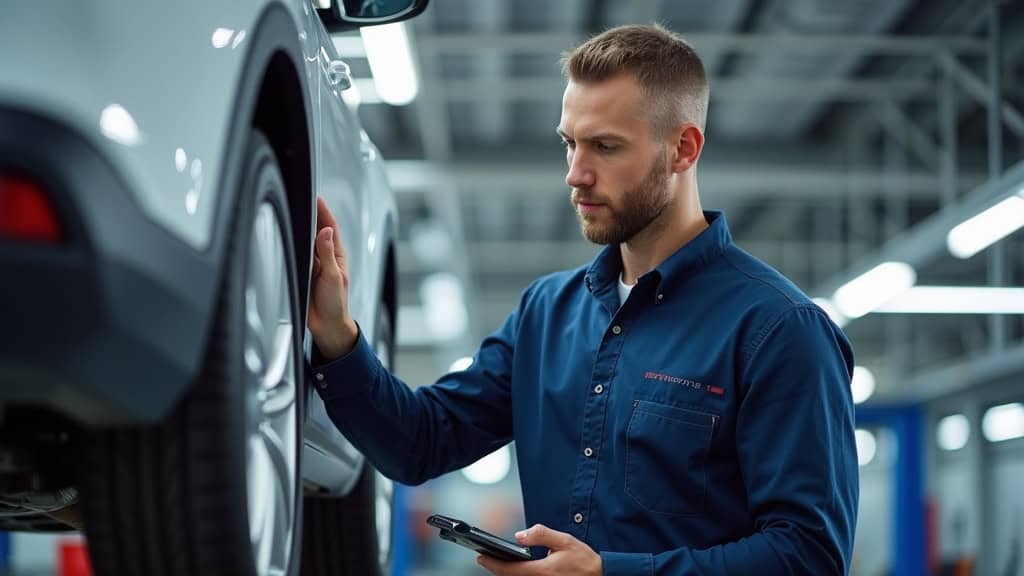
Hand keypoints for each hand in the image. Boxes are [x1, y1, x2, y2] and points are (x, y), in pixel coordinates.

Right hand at [307, 197, 357, 359]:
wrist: (326, 326)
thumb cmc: (336, 304)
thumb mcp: (333, 277)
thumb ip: (327, 254)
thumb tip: (324, 231)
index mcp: (337, 256)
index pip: (330, 227)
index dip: (324, 211)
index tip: (317, 197)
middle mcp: (325, 257)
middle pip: (317, 231)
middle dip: (312, 214)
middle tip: (303, 198)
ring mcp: (314, 265)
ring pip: (306, 241)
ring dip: (302, 228)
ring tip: (295, 212)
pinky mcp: (303, 273)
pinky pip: (297, 255)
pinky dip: (294, 245)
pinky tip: (288, 237)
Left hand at [477, 524, 600, 575]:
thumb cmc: (584, 561)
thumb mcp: (564, 541)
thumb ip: (541, 535)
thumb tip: (520, 535)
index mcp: (541, 571)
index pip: (510, 568)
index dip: (492, 563)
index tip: (481, 558)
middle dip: (495, 569)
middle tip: (484, 560)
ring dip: (506, 574)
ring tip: (496, 564)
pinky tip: (514, 571)